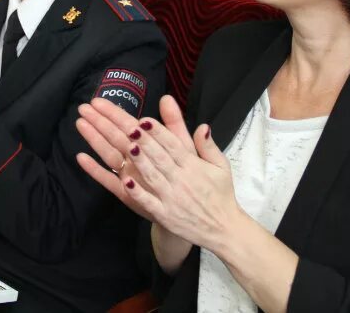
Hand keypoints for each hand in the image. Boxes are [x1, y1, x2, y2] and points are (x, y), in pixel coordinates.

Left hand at [77, 95, 242, 249]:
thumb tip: (203, 126)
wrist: (223, 229)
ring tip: (128, 148)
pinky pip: (150, 203)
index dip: (159, 132)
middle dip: (145, 142)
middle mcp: (182, 180)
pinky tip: (126, 183)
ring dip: (140, 163)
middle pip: (160, 157)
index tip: (145, 120)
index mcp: (193, 167)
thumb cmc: (220, 194)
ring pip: (153, 177)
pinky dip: (138, 193)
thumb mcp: (221, 167)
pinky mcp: (166, 215)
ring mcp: (173, 198)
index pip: (174, 145)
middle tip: (130, 127)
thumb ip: (208, 146)